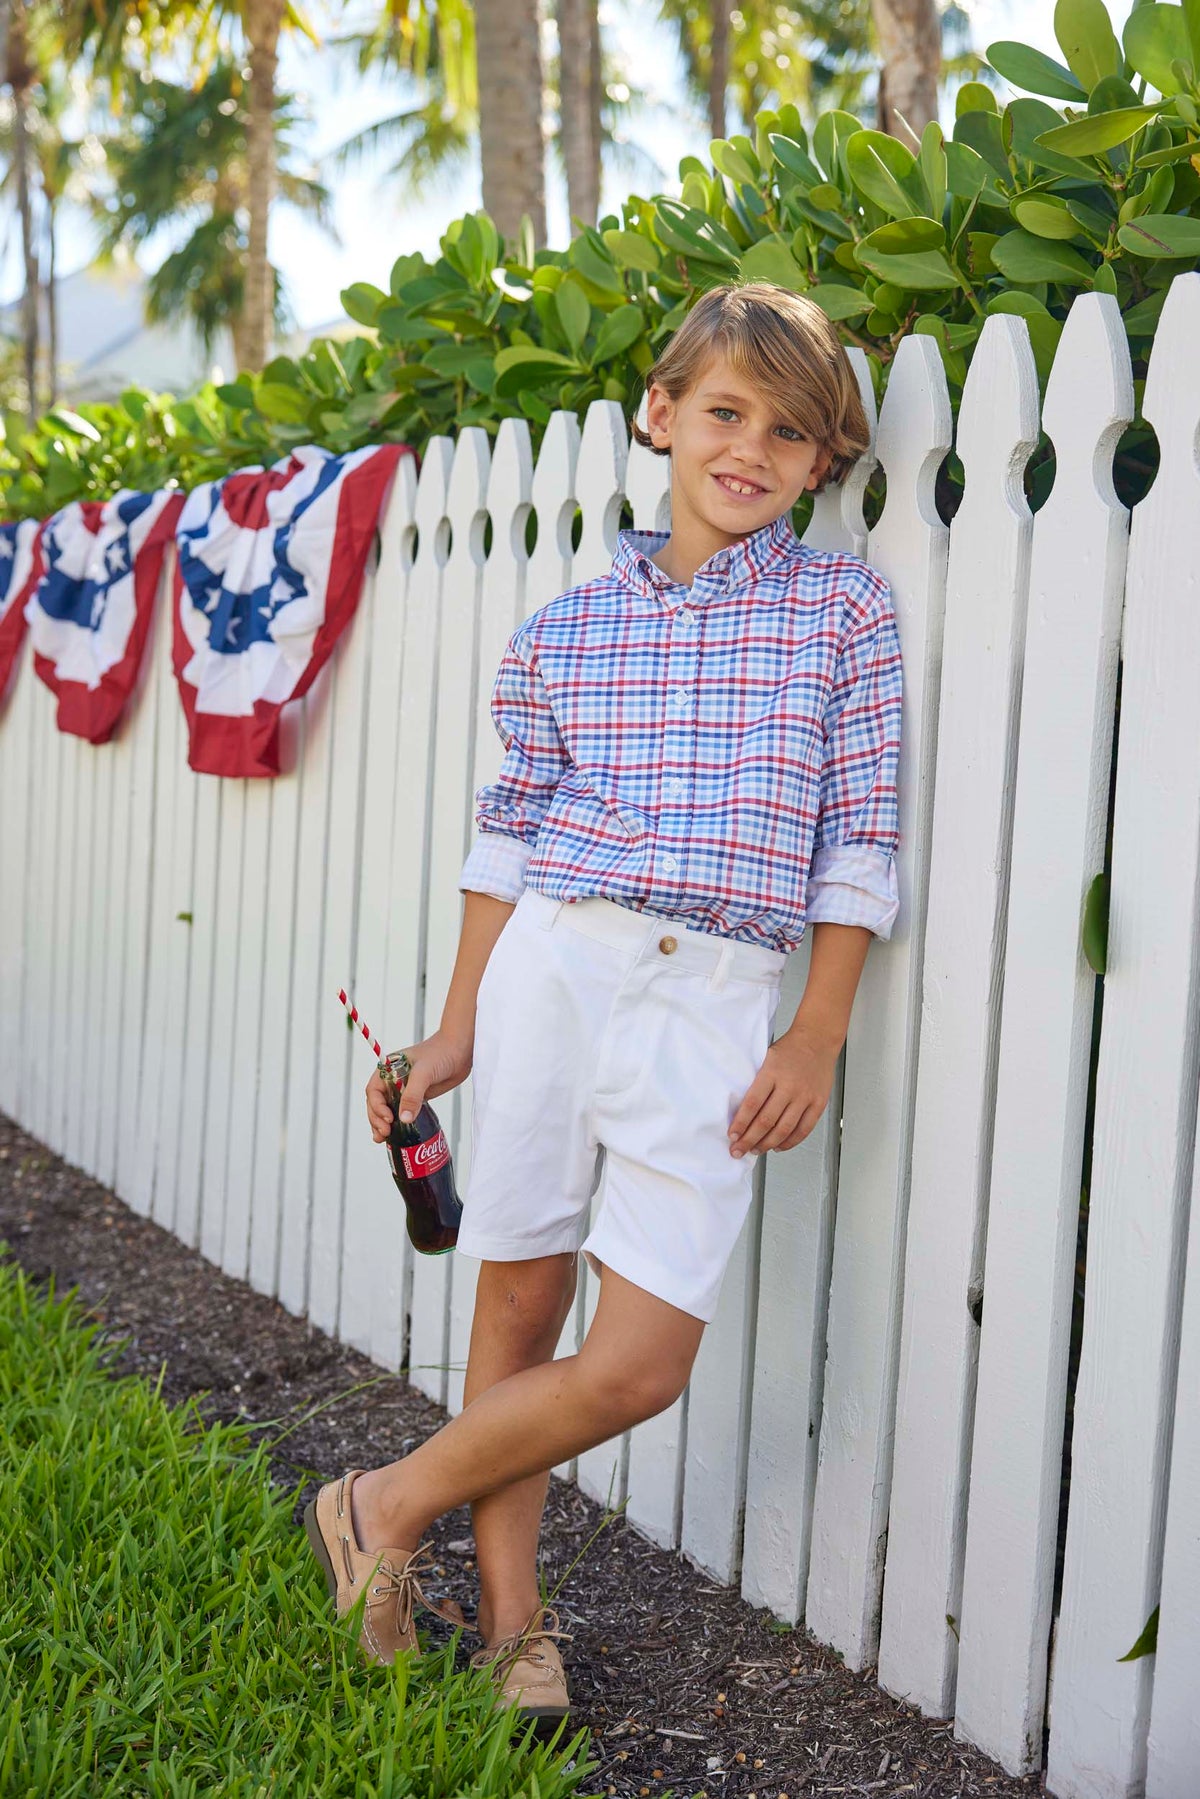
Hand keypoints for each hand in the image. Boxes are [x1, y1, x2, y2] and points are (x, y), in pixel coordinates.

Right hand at [365, 1029, 472, 1143]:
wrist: (461, 1050)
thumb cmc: (440, 1053)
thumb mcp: (424, 1073)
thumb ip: (413, 1095)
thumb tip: (404, 1119)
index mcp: (388, 1070)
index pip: (374, 1092)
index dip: (377, 1107)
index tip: (388, 1118)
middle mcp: (393, 1081)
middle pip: (377, 1104)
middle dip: (377, 1119)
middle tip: (384, 1133)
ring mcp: (405, 1090)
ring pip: (388, 1110)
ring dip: (383, 1125)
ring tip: (382, 1139)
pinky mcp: (417, 1098)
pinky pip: (403, 1113)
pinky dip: (398, 1124)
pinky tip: (395, 1136)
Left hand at [727, 1021, 840, 1157]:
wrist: (817, 1040)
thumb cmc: (788, 1050)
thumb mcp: (766, 1060)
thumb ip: (757, 1083)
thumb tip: (741, 1113)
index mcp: (772, 1073)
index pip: (752, 1104)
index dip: (740, 1123)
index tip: (732, 1136)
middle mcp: (789, 1086)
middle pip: (766, 1121)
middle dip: (749, 1140)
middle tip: (738, 1150)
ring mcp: (805, 1096)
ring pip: (784, 1129)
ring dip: (767, 1144)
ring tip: (755, 1150)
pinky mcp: (818, 1104)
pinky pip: (803, 1129)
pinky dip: (789, 1142)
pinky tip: (778, 1146)